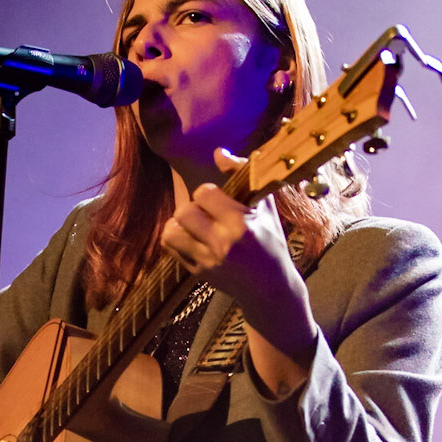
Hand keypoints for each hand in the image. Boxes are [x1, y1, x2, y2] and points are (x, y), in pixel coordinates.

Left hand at [161, 148, 318, 394]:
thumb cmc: (270, 242)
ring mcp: (207, 261)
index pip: (204, 193)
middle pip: (184, 211)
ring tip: (194, 226)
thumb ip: (243, 176)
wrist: (269, 289)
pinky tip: (191, 239)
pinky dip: (176, 239)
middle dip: (192, 208)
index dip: (209, 193)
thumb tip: (218, 152)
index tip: (220, 201)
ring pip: (171, 231)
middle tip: (205, 214)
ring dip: (179, 224)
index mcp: (241, 225)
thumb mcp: (265, 208)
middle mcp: (222, 244)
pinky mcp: (197, 273)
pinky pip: (171, 248)